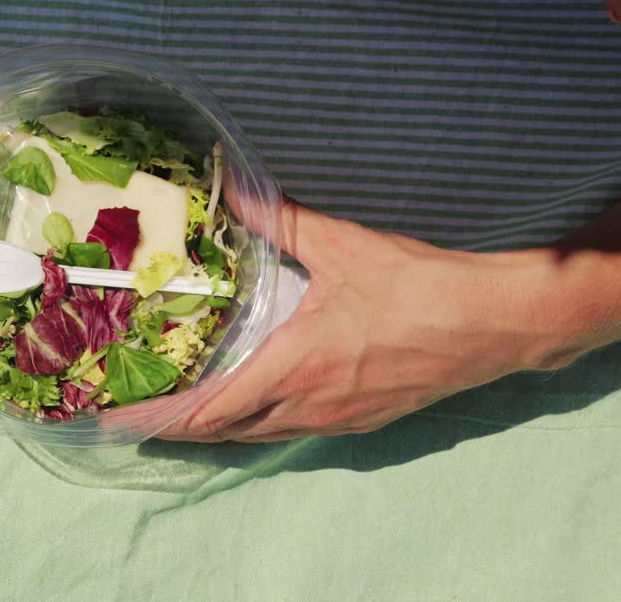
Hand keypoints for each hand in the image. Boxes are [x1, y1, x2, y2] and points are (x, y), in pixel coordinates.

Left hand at [155, 197, 578, 442]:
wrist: (501, 323)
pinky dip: (257, 420)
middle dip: (177, 424)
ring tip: (181, 405)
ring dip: (217, 424)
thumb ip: (281, 220)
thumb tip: (229, 187)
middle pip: (225, 431)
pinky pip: (292, 429)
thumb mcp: (346, 246)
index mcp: (296, 367)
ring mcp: (339, 419)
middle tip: (137, 408)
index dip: (160, 420)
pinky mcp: (364, 420)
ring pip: (259, 434)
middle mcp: (310, 406)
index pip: (209, 411)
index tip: (119, 421)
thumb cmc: (424, 286)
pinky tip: (252, 398)